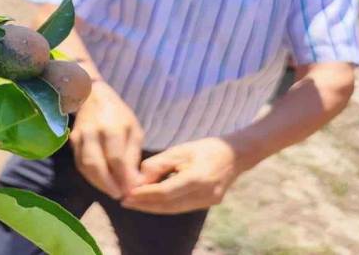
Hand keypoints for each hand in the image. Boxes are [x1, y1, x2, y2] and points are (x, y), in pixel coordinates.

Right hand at [70, 81, 144, 199]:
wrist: (92, 96)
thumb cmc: (118, 114)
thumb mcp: (134, 130)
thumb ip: (133, 157)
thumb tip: (134, 182)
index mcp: (113, 128)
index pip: (117, 160)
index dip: (123, 179)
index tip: (131, 191)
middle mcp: (93, 133)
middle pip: (97, 166)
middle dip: (108, 186)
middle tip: (119, 196)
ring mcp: (80, 137)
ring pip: (85, 167)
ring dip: (98, 184)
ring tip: (111, 191)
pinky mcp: (72, 141)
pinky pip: (79, 163)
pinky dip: (89, 177)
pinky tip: (100, 182)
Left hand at [120, 137, 242, 213]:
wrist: (234, 154)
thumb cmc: (204, 148)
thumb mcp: (179, 150)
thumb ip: (158, 164)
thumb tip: (138, 180)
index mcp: (197, 178)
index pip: (165, 192)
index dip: (144, 195)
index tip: (126, 193)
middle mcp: (205, 193)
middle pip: (168, 205)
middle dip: (144, 205)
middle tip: (124, 202)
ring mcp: (208, 201)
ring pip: (174, 209)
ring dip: (152, 207)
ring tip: (133, 203)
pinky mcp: (209, 203)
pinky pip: (182, 207)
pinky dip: (165, 205)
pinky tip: (151, 201)